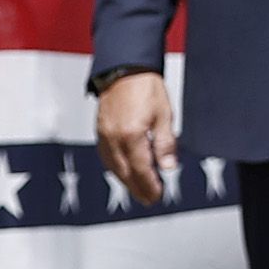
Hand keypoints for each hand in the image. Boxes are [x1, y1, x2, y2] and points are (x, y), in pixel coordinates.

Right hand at [98, 72, 173, 203]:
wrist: (124, 68)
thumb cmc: (145, 87)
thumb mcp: (164, 115)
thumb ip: (166, 143)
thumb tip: (169, 167)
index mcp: (132, 136)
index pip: (141, 170)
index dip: (150, 185)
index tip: (157, 195)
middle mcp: (114, 139)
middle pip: (125, 172)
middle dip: (138, 188)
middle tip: (149, 199)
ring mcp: (104, 136)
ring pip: (114, 167)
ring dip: (126, 181)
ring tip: (138, 190)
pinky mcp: (100, 131)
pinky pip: (107, 157)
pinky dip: (116, 168)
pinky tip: (123, 171)